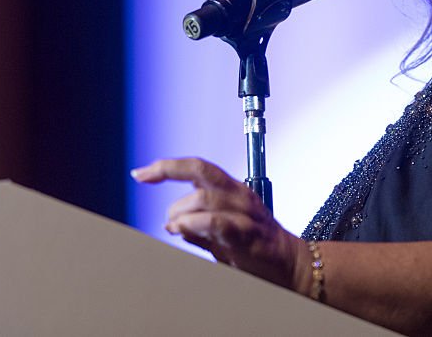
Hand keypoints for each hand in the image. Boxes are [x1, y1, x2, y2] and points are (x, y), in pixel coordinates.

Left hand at [131, 158, 306, 291]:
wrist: (291, 265)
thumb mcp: (223, 233)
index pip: (197, 167)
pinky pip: (219, 223)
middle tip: (167, 214)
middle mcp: (239, 194)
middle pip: (200, 172)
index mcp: (232, 189)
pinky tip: (182, 229)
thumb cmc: (258, 247)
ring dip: (182, 212)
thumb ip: (197, 227)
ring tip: (176, 226)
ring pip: (205, 197)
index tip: (140, 173)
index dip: (167, 167)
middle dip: (170, 180)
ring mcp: (246, 212)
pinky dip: (196, 224)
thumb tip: (171, 224)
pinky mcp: (250, 234)